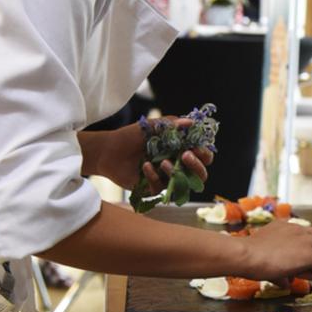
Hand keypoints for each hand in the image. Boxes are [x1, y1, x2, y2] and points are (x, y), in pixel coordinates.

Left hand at [82, 118, 212, 192]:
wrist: (108, 151)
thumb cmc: (130, 137)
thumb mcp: (152, 126)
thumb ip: (172, 124)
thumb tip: (191, 122)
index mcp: (181, 150)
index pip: (203, 156)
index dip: (204, 154)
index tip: (196, 148)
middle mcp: (178, 166)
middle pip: (200, 174)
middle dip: (197, 166)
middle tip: (186, 156)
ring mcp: (166, 178)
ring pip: (184, 184)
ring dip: (176, 172)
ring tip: (164, 162)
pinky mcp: (154, 188)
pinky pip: (162, 188)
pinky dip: (154, 176)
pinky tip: (145, 166)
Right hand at [238, 220, 311, 282]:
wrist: (246, 255)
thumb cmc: (248, 256)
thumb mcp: (263, 254)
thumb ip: (278, 264)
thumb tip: (285, 282)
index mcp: (286, 226)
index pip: (305, 234)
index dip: (303, 249)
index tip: (290, 261)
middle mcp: (298, 229)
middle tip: (301, 265)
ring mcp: (305, 240)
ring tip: (301, 271)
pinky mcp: (309, 254)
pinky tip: (298, 276)